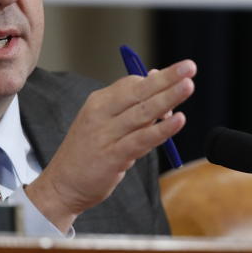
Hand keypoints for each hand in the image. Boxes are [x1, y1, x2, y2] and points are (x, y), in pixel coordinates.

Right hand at [25, 59, 195, 231]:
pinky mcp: (112, 156)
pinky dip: (161, 129)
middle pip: (138, 91)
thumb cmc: (88, 154)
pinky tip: (178, 120)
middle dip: (166, 78)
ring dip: (168, 98)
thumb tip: (155, 78)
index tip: (179, 79)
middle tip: (190, 66)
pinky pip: (141, 140)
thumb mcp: (104, 124)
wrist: (62, 186)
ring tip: (188, 86)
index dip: (157, 81)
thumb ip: (130, 107)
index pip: (131, 84)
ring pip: (142, 113)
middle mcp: (100, 114)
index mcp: (98, 103)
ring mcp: (105, 135)